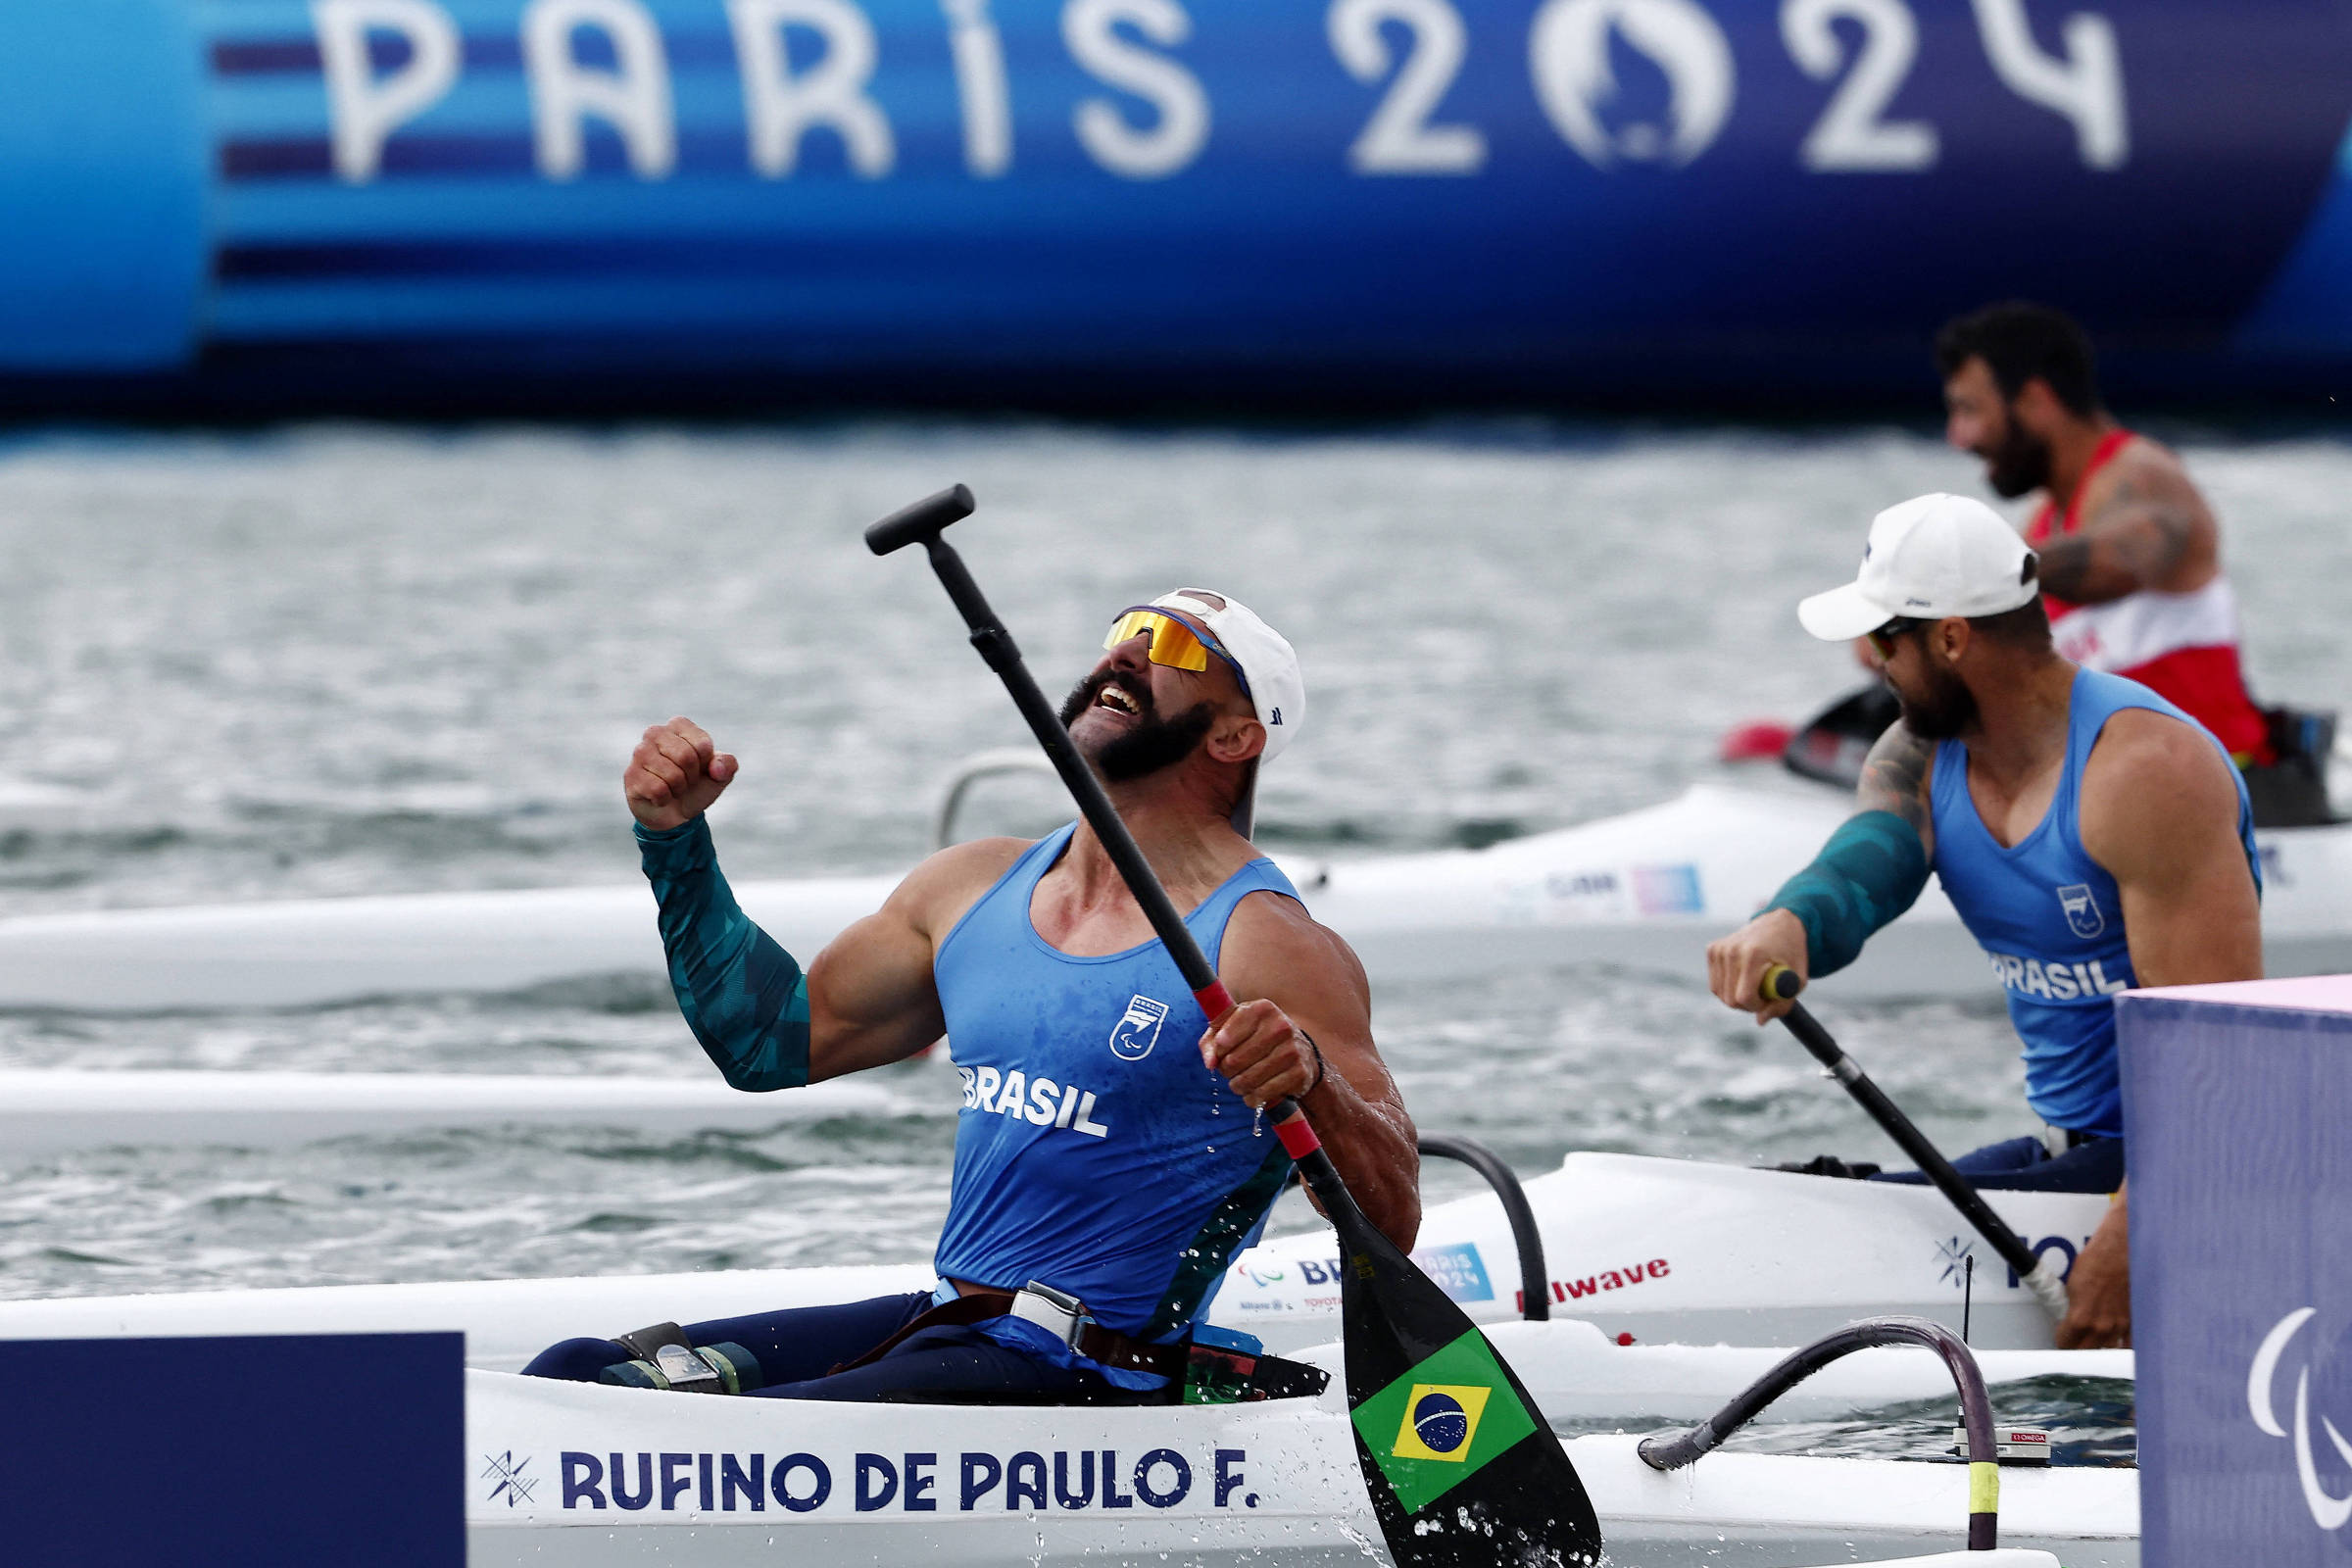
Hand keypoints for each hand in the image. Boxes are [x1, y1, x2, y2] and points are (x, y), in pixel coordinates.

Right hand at [624, 717, 737, 830]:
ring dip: (678, 789)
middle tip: (685, 780)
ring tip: (671, 787)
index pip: (703, 745)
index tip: (699, 768)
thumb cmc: (697, 787)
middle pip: (686, 757)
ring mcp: (639, 752)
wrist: (675, 814)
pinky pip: (658, 790)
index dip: (706, 764)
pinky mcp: (631, 775)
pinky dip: (665, 799)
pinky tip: (658, 796)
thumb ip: (728, 765)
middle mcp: (655, 733)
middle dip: (691, 777)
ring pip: (672, 775)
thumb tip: (716, 768)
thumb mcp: (719, 776)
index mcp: (679, 725)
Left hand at [1200, 998, 1316, 1109]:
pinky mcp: (1299, 1073)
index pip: (1223, 1039)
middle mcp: (1280, 1026)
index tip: (1223, 1051)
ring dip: (1238, 1086)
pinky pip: (1263, 1093)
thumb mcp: (1232, 1029)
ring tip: (1241, 1082)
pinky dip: (1253, 1097)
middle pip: (1234, 1062)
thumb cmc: (1255, 1037)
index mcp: (1261, 1009)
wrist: (1298, 1049)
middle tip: (1231, 1070)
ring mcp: (1292, 1050)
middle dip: (1227, 1071)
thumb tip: (1210, 1064)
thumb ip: (1211, 1042)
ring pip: (1248, 1080)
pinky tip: (1255, 1091)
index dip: (1218, 1051)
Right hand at [1706, 908, 1807, 1024]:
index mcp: (1754, 954)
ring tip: (1755, 984)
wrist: (1779, 923)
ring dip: (1737, 997)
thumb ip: (1782, 1004)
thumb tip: (1760, 1021)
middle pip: (1730, 999)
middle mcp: (1731, 949)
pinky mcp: (1712, 949)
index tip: (1768, 1001)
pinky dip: (1729, 986)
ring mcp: (1719, 948)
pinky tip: (1743, 975)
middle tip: (1763, 995)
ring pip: (1720, 993)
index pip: (1744, 997)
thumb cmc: (1792, 953)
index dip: (1757, 1007)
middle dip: (1747, 1004)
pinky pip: (1716, 984)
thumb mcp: (1797, 980)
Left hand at [2054, 1198, 2130, 1348]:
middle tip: (2076, 1341)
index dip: (2062, 1341)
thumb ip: (2071, 1309)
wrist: (2120, 1252)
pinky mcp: (2135, 1321)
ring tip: (2095, 1339)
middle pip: (2087, 1352)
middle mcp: (2101, 1327)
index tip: (2063, 1338)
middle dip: (2079, 1348)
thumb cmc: (2096, 1263)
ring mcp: (2120, 1327)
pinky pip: (2128, 1344)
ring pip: (2107, 1349)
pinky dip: (2121, 1344)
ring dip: (2100, 1345)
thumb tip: (2068, 1319)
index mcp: (2080, 1318)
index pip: (2066, 1344)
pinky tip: (2116, 1342)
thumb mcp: (2072, 1286)